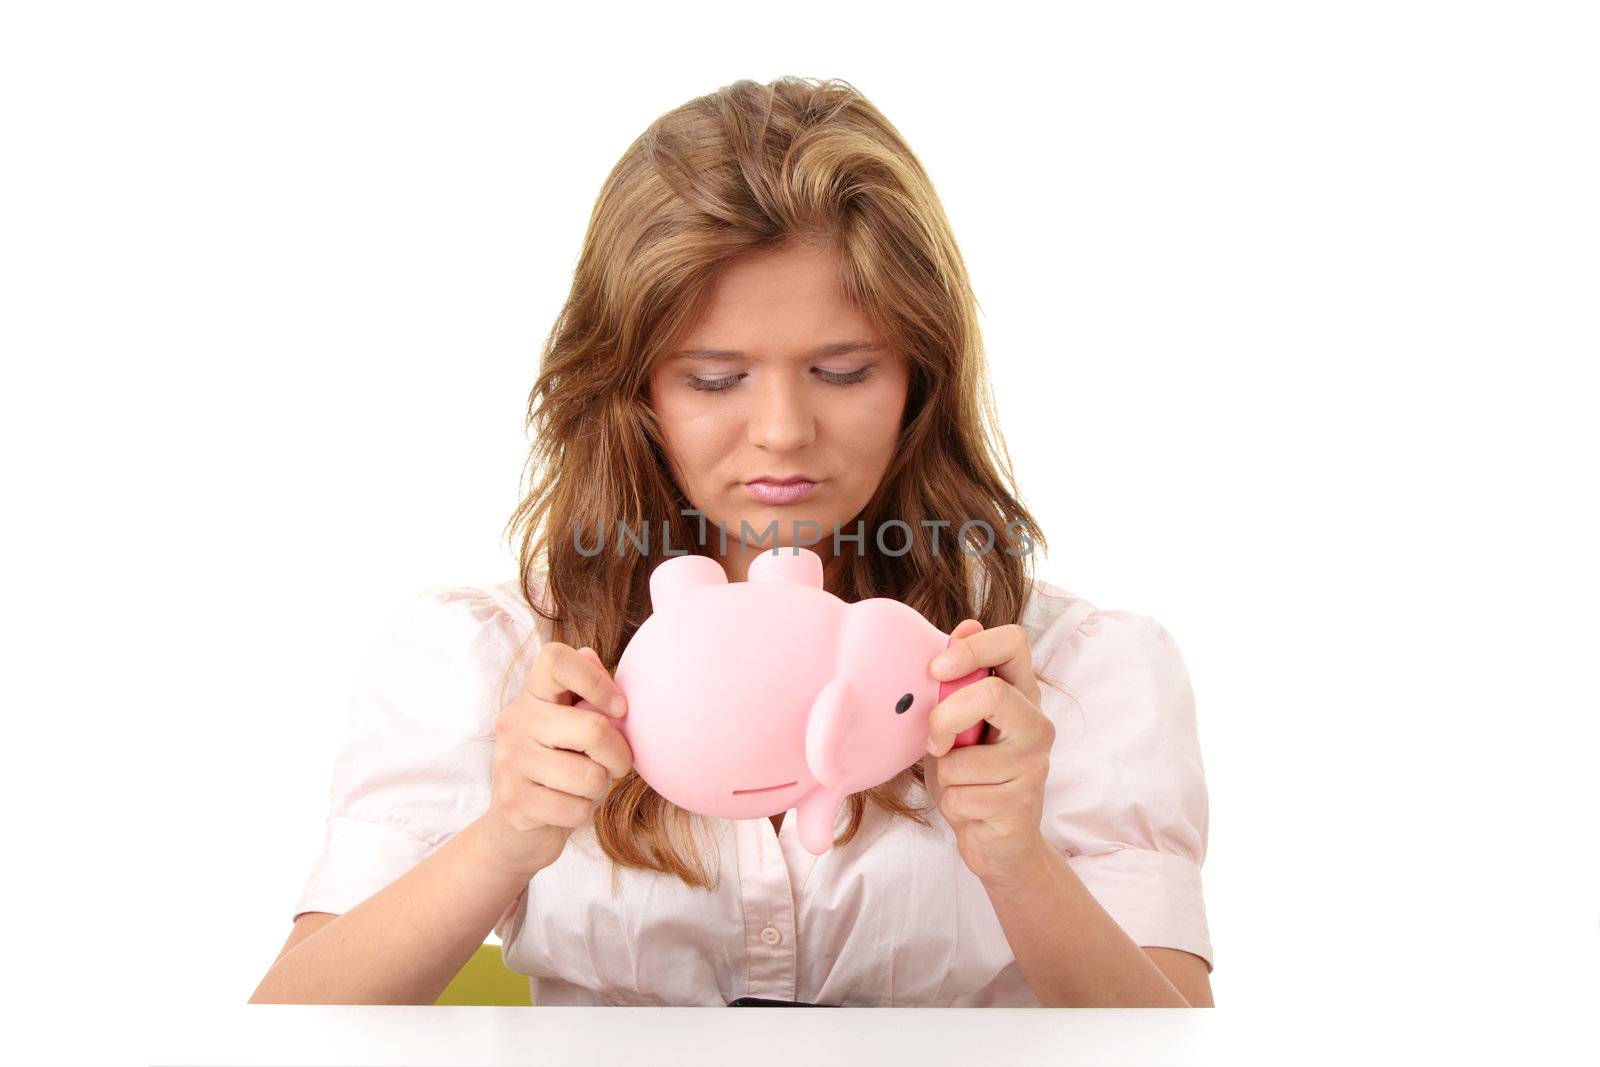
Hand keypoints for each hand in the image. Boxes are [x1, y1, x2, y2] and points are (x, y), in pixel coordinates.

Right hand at [478, 642, 633, 878]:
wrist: (516, 827)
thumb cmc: (560, 767)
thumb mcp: (572, 724)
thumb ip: (588, 693)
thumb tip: (597, 661)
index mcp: (533, 695)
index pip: (556, 659)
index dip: (596, 680)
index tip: (619, 709)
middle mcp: (516, 721)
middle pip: (593, 729)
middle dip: (620, 755)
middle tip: (616, 764)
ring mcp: (510, 761)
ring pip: (590, 777)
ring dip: (600, 788)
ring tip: (584, 786)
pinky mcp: (514, 802)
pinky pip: (576, 809)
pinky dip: (583, 813)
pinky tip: (566, 807)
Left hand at [924, 619, 1055, 888]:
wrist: (999, 842)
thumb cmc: (973, 773)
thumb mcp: (958, 722)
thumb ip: (959, 680)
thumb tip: (964, 623)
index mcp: (1021, 693)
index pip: (1013, 641)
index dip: (972, 646)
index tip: (936, 669)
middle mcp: (1036, 725)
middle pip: (992, 694)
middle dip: (945, 717)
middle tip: (934, 741)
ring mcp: (1033, 766)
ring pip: (962, 760)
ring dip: (945, 777)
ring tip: (963, 784)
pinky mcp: (1020, 805)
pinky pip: (960, 797)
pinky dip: (952, 805)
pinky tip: (971, 808)